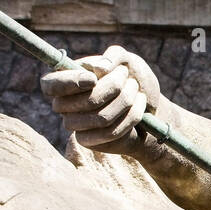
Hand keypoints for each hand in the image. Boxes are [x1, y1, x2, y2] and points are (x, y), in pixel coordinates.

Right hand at [40, 45, 161, 153]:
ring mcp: (75, 124)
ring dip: (126, 101)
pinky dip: (131, 116)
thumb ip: (113, 56)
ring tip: (136, 88)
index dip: (70, 82)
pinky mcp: (89, 140)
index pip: (50, 85)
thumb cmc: (129, 78)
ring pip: (102, 117)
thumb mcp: (125, 60)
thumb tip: (100, 70)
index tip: (93, 79)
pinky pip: (111, 132)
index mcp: (61, 80)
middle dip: (113, 87)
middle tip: (129, 78)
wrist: (146, 105)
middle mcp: (63, 104)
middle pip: (86, 101)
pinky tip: (139, 103)